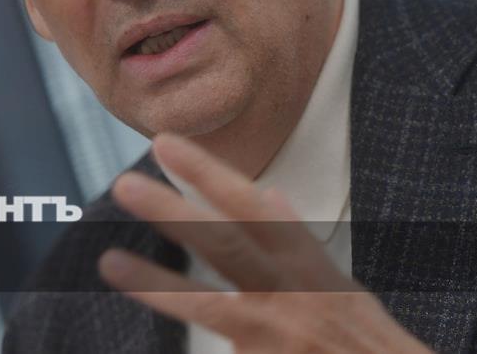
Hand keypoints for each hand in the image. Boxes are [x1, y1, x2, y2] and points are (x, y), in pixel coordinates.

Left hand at [97, 133, 429, 352]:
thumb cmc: (367, 345)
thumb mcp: (344, 288)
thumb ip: (300, 245)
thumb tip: (274, 197)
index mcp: (308, 268)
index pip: (251, 209)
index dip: (208, 174)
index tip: (165, 143)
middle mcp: (292, 296)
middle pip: (226, 246)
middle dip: (174, 212)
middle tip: (125, 184)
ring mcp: (277, 337)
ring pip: (208, 305)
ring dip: (155, 283)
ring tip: (109, 260)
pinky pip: (219, 352)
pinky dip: (191, 327)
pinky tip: (149, 302)